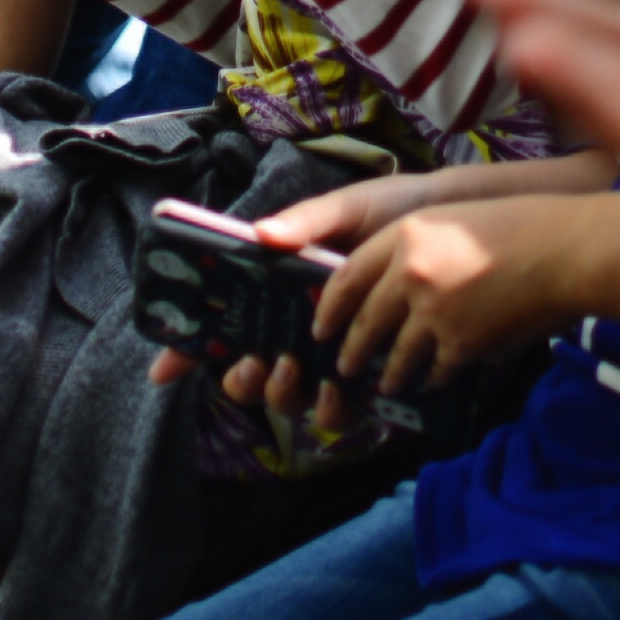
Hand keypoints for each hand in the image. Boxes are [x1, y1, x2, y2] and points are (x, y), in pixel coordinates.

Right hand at [145, 171, 466, 409]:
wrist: (457, 233)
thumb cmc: (395, 215)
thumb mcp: (348, 209)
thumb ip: (306, 222)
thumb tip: (262, 236)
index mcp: (280, 288)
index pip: (222, 324)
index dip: (186, 351)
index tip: (161, 372)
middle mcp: (299, 327)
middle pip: (248, 371)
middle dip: (240, 377)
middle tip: (252, 362)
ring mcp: (331, 355)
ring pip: (289, 397)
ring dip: (283, 394)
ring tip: (296, 373)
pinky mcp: (369, 374)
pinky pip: (340, 409)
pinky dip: (333, 409)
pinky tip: (341, 392)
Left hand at [314, 195, 582, 395]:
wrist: (561, 251)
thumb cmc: (516, 226)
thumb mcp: (451, 221)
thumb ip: (413, 250)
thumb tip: (390, 287)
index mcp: (404, 234)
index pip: (349, 275)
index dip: (331, 306)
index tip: (321, 324)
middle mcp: (409, 272)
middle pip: (366, 320)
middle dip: (351, 349)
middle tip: (343, 365)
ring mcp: (433, 310)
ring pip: (397, 354)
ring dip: (388, 374)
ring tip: (384, 384)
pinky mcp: (460, 342)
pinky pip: (435, 369)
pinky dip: (432, 378)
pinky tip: (432, 382)